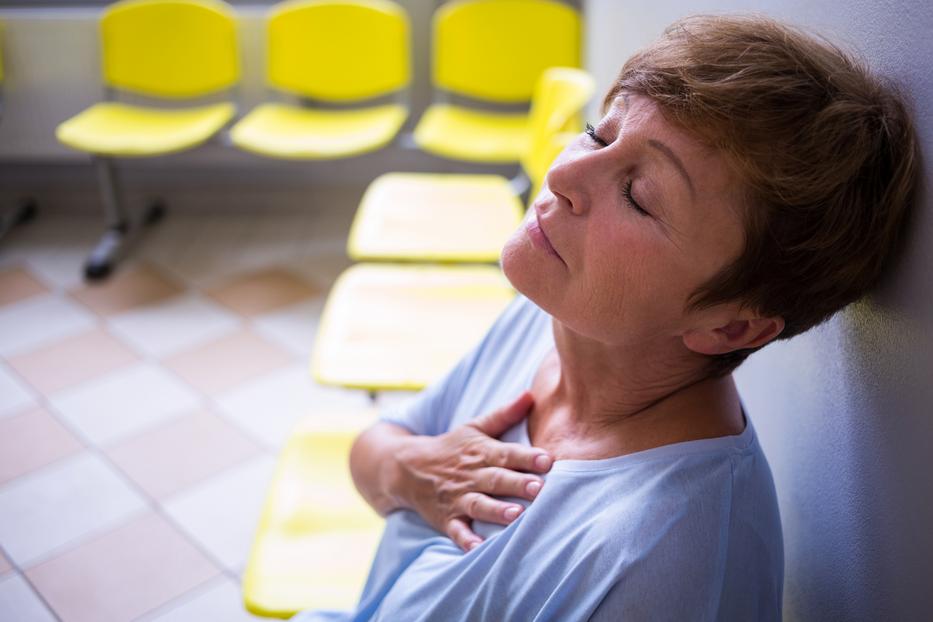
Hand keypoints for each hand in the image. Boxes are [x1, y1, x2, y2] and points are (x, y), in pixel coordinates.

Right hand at [393, 392, 552, 551]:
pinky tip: (478, 548)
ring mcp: (457, 497)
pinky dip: (466, 540)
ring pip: (479, 504)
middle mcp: (470, 475)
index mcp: (480, 452)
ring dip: (497, 510)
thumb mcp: (474, 427)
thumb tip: (531, 394)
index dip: (526, 457)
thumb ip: (504, 414)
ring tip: (516, 515)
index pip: (506, 453)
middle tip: (539, 488)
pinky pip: (457, 530)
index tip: (547, 460)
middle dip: (517, 483)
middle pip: (496, 479)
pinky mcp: (447, 518)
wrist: (406, 468)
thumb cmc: (450, 447)